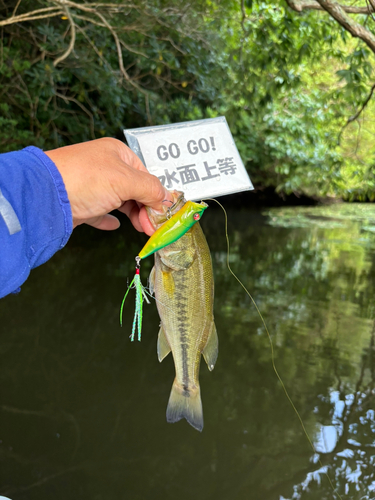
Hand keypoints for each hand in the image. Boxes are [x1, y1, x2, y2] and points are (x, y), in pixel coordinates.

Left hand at [45, 138, 171, 234]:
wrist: (45, 195)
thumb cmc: (85, 179)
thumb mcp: (126, 181)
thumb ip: (151, 189)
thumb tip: (166, 199)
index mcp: (118, 153)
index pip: (145, 174)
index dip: (156, 195)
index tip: (162, 215)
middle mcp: (105, 166)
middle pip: (134, 189)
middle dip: (145, 209)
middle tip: (152, 227)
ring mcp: (91, 185)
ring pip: (119, 201)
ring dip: (133, 215)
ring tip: (141, 229)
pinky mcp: (80, 203)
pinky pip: (99, 211)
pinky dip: (109, 219)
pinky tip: (114, 225)